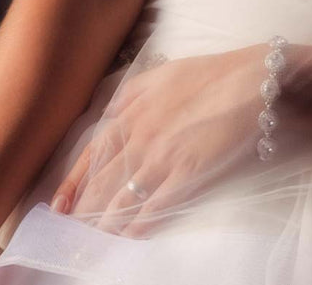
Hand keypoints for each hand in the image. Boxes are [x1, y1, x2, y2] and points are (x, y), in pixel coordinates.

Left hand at [50, 45, 268, 236]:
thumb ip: (131, 94)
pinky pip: (157, 204)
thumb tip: (109, 113)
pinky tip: (132, 235)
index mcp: (132, 112)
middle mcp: (140, 137)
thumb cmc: (210, 75)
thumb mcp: (160, 74)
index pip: (92, 153)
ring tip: (99, 237)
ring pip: (124, 197)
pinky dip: (141, 223)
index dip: (74, 181)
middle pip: (103, 181)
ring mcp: (162, 156)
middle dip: (86, 208)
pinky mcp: (187, 172)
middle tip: (75, 227)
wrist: (252, 82)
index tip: (60, 202)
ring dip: (109, 221)